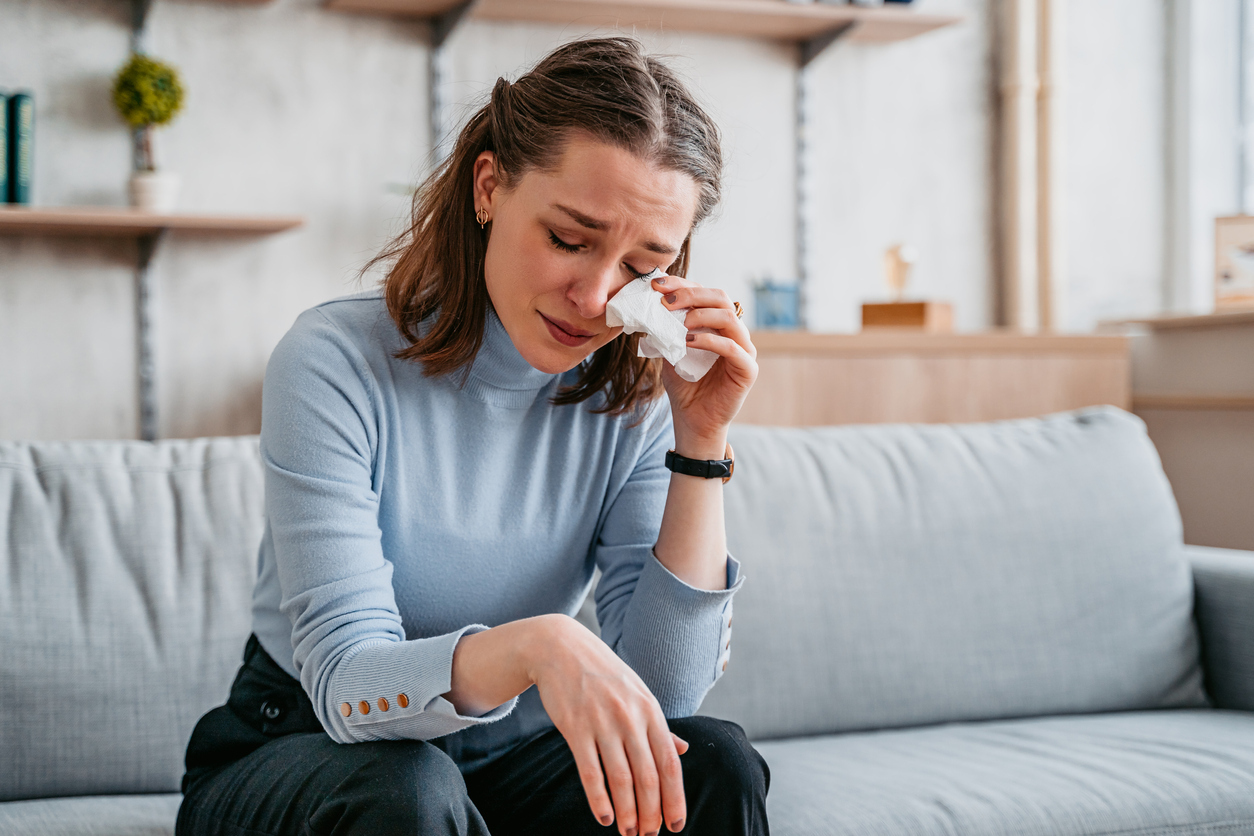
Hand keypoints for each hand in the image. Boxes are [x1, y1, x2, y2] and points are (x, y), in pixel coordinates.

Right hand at [528, 615, 689, 835]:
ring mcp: (602, 722)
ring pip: (621, 779)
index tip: (676, 825)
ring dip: (627, 812)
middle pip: (647, 777)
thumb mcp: (638, 693)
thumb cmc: (603, 674)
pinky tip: (605, 818)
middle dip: (651, 813)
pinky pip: (590, 772)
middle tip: (649, 835)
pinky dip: (598, 799)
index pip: (669, 763)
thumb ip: (660, 725)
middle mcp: (630, 718)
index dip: (675, 798)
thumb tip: (683, 750)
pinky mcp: (575, 728)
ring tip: (629, 833)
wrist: (560, 648)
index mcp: (650, 710)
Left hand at [650, 274, 757, 455]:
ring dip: (701, 315)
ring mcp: (744, 350)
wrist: (693, 421)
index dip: (682, 285)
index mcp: (718, 324)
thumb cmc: (685, 386)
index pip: (704, 294)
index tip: (656, 284)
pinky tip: (688, 342)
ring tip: (679, 324)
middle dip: (691, 294)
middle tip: (666, 300)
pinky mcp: (747, 369)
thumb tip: (649, 304)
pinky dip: (709, 340)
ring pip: (729, 317)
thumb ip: (667, 329)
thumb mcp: (670, 351)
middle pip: (720, 298)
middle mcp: (734, 333)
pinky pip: (732, 347)